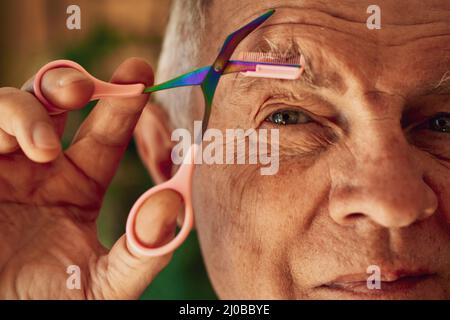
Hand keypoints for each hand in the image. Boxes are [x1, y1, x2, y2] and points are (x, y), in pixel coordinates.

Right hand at [0, 58, 180, 298]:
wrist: (0, 316)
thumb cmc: (47, 304)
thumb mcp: (105, 283)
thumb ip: (144, 251)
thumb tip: (175, 203)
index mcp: (77, 186)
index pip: (106, 134)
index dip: (125, 105)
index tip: (142, 75)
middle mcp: (41, 167)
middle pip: (61, 103)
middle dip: (77, 82)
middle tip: (93, 86)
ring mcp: (3, 164)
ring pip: (17, 103)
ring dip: (33, 110)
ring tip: (45, 150)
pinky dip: (7, 123)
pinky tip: (28, 151)